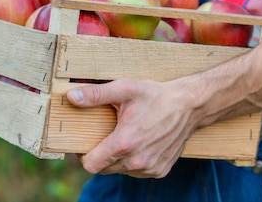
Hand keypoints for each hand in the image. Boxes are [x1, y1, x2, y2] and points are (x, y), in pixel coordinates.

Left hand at [67, 78, 197, 177]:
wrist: (190, 105)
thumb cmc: (156, 96)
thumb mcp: (125, 89)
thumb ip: (96, 95)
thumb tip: (71, 97)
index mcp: (125, 143)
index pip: (91, 165)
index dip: (83, 156)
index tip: (83, 144)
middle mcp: (137, 161)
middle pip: (104, 169)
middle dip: (100, 155)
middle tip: (102, 136)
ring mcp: (150, 168)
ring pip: (121, 171)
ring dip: (117, 159)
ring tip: (122, 137)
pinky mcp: (161, 170)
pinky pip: (138, 171)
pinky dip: (134, 161)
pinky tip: (139, 143)